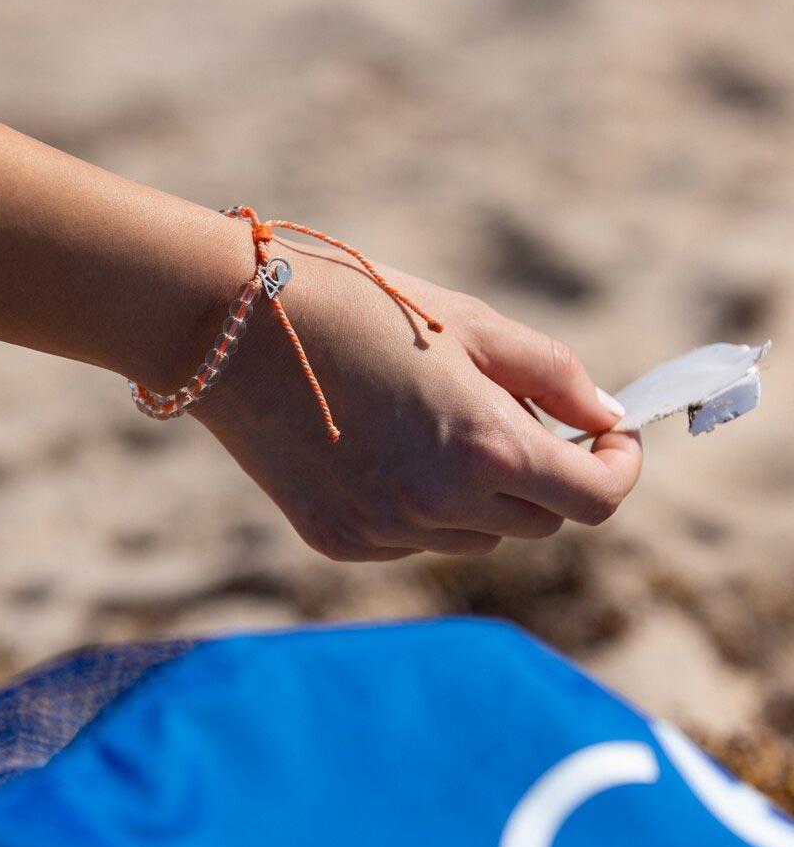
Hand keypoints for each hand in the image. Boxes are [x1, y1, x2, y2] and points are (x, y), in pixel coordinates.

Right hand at [195, 242, 641, 560]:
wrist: (231, 328)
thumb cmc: (355, 306)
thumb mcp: (468, 324)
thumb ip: (553, 376)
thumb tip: (606, 418)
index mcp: (484, 447)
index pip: (593, 500)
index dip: (616, 470)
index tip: (608, 441)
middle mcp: (439, 507)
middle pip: (539, 523)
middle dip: (546, 474)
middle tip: (517, 414)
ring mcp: (385, 532)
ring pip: (476, 536)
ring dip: (483, 492)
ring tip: (436, 423)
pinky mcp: (339, 541)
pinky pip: (414, 539)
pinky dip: (423, 506)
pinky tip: (384, 448)